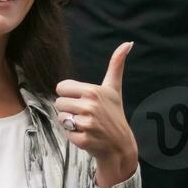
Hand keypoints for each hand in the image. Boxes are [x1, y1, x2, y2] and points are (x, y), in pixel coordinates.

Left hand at [55, 42, 138, 187]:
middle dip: (69, 109)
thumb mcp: (114, 88)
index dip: (70, 94)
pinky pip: (65, 133)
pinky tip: (86, 135)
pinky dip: (73, 135)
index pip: (61, 87)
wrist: (120, 144)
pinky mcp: (82, 139)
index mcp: (93, 91)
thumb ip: (116, 64)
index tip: (83, 100)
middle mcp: (90, 106)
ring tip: (85, 124)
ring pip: (60, 117)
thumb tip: (128, 43)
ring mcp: (86, 124)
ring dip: (70, 122)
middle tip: (86, 114)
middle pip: (58, 103)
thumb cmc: (114, 114)